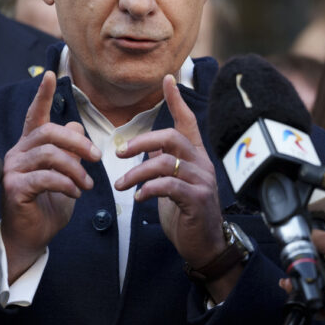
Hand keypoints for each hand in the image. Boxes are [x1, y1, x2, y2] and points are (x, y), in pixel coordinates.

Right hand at [1, 71, 101, 282]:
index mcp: (30, 146)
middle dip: (78, 142)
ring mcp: (13, 170)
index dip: (44, 95)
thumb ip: (70, 152)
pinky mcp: (14, 188)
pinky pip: (46, 177)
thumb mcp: (65, 175)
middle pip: (49, 132)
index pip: (36, 115)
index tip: (52, 74)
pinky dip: (66, 184)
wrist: (30, 238)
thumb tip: (77, 126)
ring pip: (49, 155)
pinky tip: (76, 193)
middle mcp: (18, 153)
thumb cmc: (48, 205)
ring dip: (75, 169)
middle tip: (97, 158)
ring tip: (87, 184)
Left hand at [114, 76, 229, 295]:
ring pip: (165, 162)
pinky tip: (138, 198)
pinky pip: (168, 186)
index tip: (168, 79)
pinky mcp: (197, 200)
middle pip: (172, 137)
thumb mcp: (174, 183)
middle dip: (141, 140)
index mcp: (195, 156)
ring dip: (137, 173)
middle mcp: (201, 163)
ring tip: (121, 185)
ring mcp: (201, 181)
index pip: (188, 121)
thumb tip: (150, 146)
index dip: (177, 100)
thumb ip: (165, 162)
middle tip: (119, 152)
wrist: (205, 245)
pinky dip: (149, 189)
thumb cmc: (186, 212)